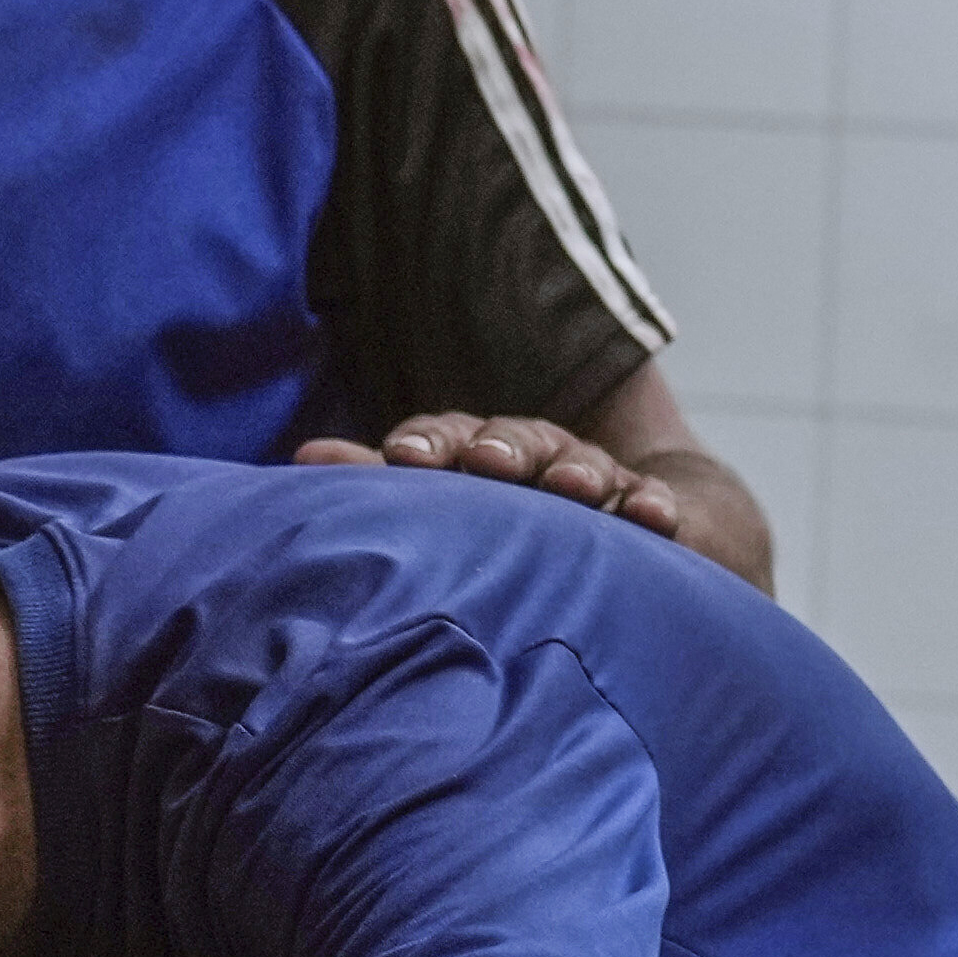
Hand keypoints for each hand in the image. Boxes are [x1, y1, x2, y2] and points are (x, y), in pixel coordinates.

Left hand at [298, 408, 685, 527]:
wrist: (622, 517)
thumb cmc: (508, 517)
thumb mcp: (446, 502)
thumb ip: (379, 485)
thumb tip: (303, 457)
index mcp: (480, 455)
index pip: (449, 440)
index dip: (429, 445)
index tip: (404, 458)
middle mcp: (537, 460)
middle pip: (519, 442)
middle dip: (503, 448)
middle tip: (487, 462)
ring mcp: (597, 484)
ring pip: (586, 468)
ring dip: (578, 472)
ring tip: (571, 484)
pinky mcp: (650, 510)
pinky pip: (654, 506)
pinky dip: (655, 508)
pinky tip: (655, 516)